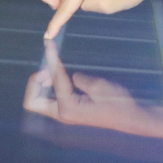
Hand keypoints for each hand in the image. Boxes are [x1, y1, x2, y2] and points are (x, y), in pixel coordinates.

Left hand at [23, 39, 162, 137]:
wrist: (129, 117)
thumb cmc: (118, 102)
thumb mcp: (99, 86)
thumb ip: (79, 79)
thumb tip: (71, 77)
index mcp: (67, 108)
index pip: (54, 80)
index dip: (51, 61)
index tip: (49, 45)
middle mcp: (61, 114)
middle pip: (32, 101)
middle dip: (35, 82)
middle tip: (48, 70)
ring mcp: (64, 114)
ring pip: (39, 101)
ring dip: (41, 84)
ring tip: (54, 71)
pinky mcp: (69, 111)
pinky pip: (50, 98)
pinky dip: (51, 86)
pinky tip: (62, 77)